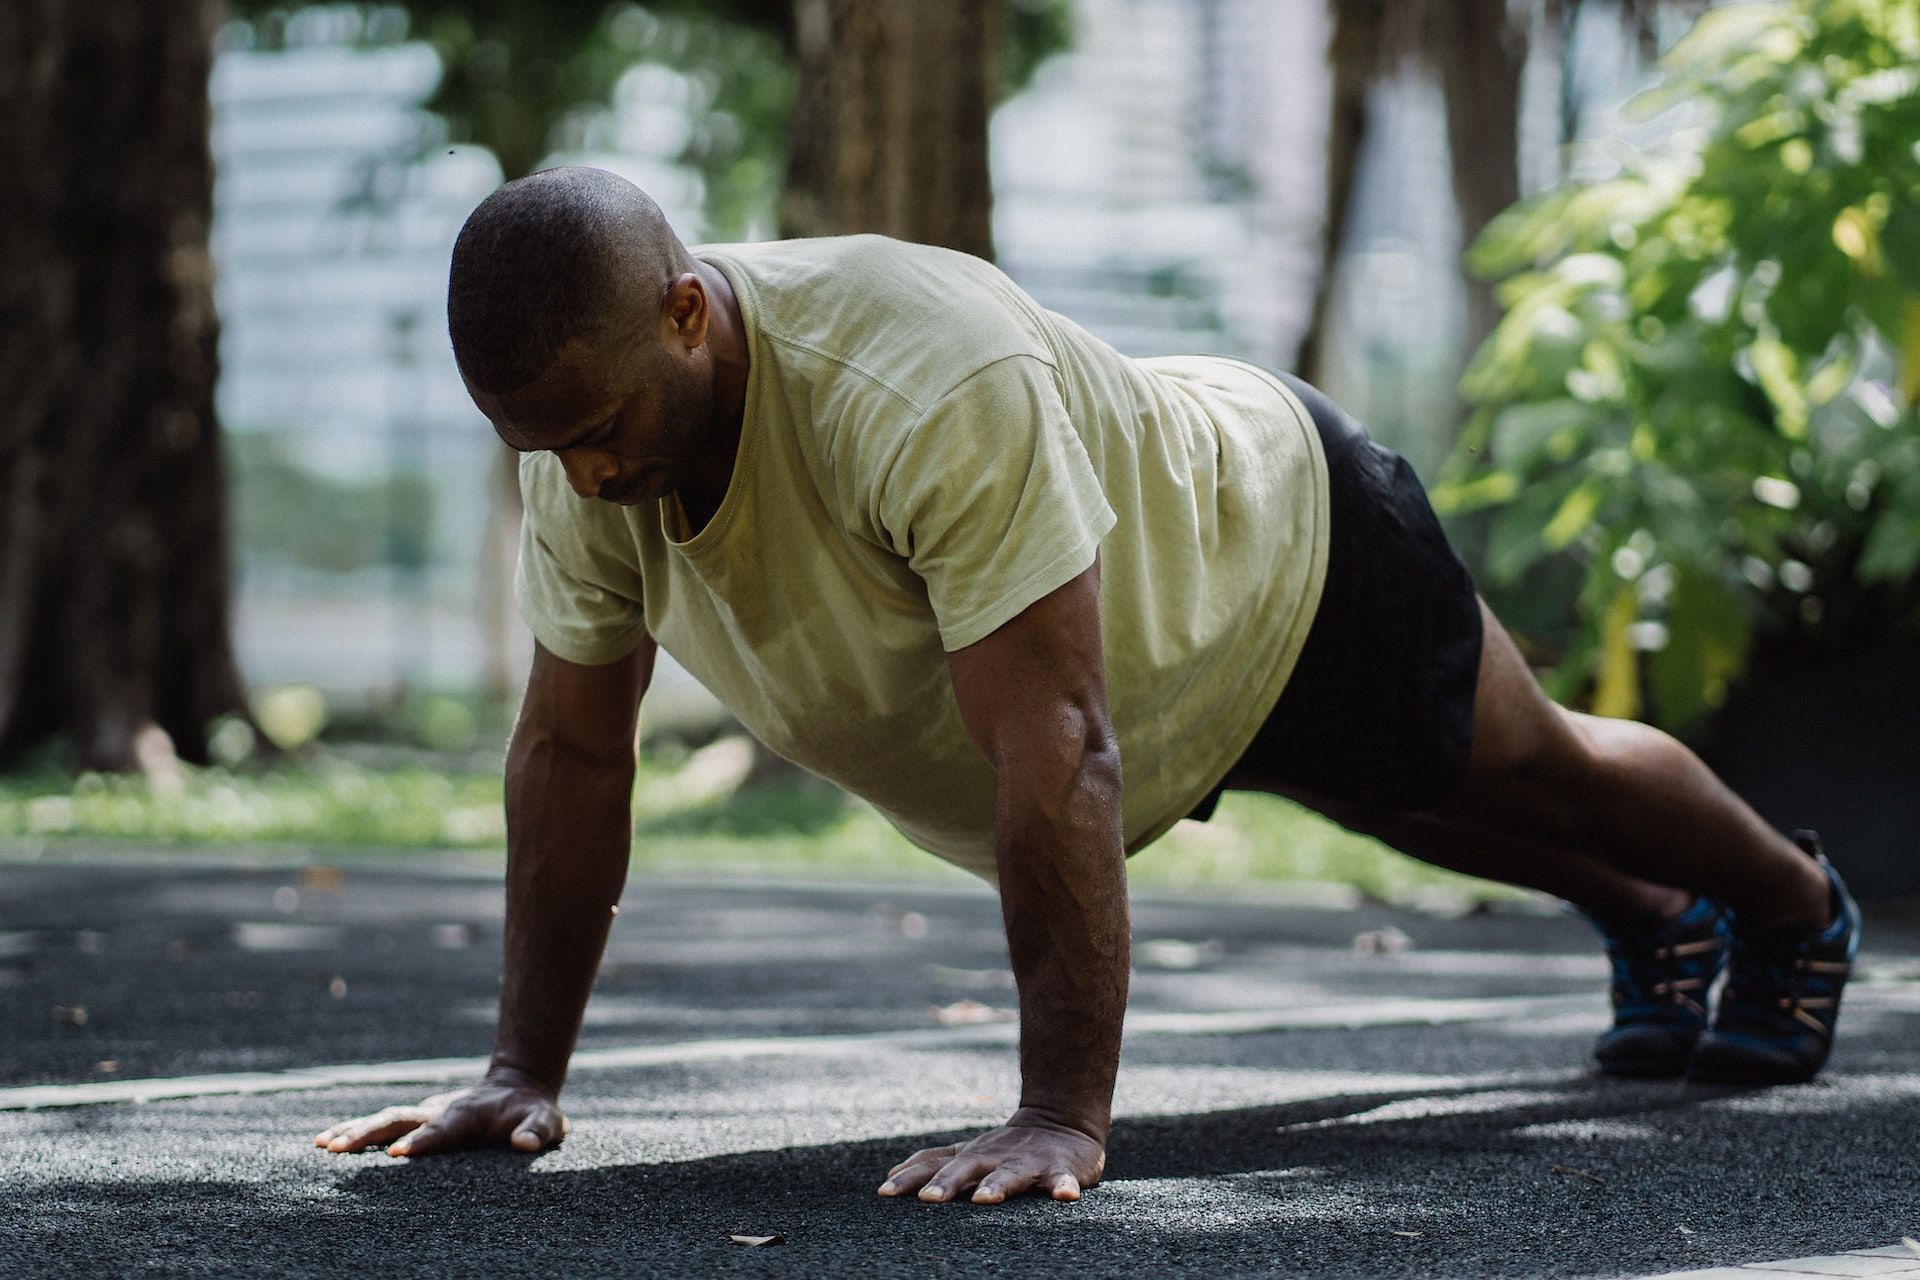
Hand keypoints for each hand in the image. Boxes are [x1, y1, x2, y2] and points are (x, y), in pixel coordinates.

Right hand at [312, 1067, 566, 1157]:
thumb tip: (525, 1143)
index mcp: (467, 1114)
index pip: (441, 1129)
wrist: (520, 1085)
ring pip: (385, 1118)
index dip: (422, 1141)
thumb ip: (537, 1130)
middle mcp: (440, 1110)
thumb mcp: (547, 1121)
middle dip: (370, 1133)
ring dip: (355, 1130)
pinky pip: (382, 1124)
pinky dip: (355, 1129)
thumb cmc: (533, 1111)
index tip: (398, 1154)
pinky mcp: (418, 1119)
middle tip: (338, 1147)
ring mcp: (426, 1113)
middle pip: (400, 1119)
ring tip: (322, 1144)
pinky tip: (327, 1140)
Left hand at [877, 1113, 1104, 1204]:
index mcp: (971, 1156)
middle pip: (965, 1168)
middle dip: (946, 1183)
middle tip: (928, 1199)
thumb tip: (888, 1177)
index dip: (909, 1177)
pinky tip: (1064, 1195)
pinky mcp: (1059, 1170)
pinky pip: (1061, 1179)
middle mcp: (994, 1157)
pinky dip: (1062, 1186)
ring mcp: (1026, 1163)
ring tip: (984, 1200)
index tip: (884, 1191)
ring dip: (997, 1186)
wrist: (1061, 1120)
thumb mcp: (968, 1152)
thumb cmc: (1007, 1147)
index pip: (933, 1165)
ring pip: (1009, 1175)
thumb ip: (935, 1163)